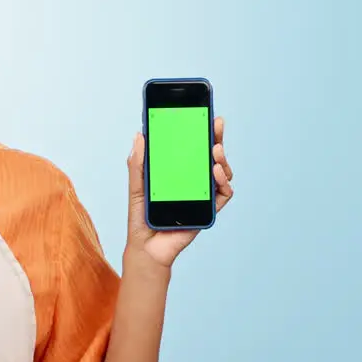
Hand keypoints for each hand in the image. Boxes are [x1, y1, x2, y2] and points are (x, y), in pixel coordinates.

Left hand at [126, 117, 234, 268]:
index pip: (193, 147)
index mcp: (178, 172)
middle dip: (217, 138)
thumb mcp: (137, 186)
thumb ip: (138, 163)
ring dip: (222, 158)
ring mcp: (203, 195)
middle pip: (211, 156)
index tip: (205, 114)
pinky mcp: (209, 210)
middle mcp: (194, 181)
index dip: (201, 131)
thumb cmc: (141, 216)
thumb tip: (139, 134)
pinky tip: (215, 172)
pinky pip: (224, 193)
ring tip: (215, 149)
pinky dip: (222, 181)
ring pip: (222, 172)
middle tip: (217, 124)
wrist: (146, 247)